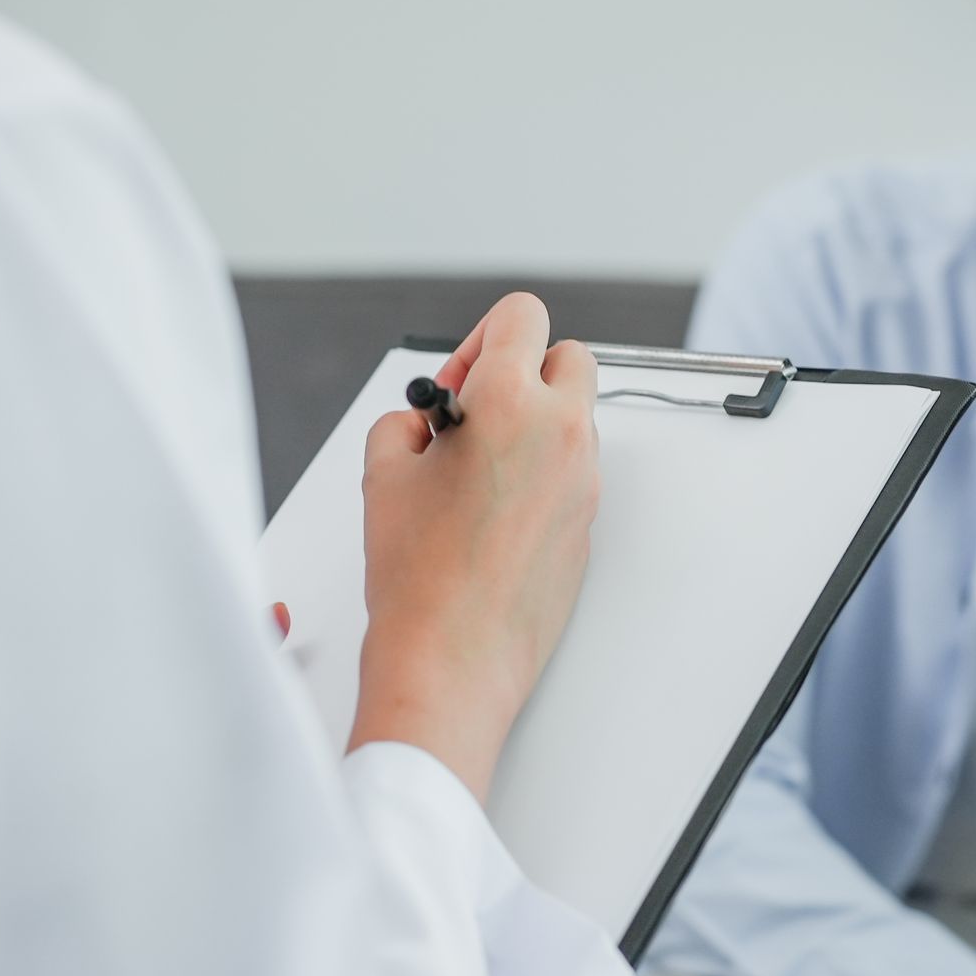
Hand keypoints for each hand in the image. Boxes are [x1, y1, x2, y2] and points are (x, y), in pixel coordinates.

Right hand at [348, 292, 600, 799]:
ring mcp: (585, 481)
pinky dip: (542, 473)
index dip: (483, 338)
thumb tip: (430, 422)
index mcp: (511, 403)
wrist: (453, 659)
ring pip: (574, 418)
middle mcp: (562, 434)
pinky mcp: (590, 523)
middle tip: (476, 413)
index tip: (460, 377)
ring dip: (534, 424)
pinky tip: (494, 513)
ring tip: (476, 472)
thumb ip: (409, 420)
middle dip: (526, 371)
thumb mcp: (385, 472)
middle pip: (570, 357)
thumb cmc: (418, 573)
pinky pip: (574, 473)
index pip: (523, 317)